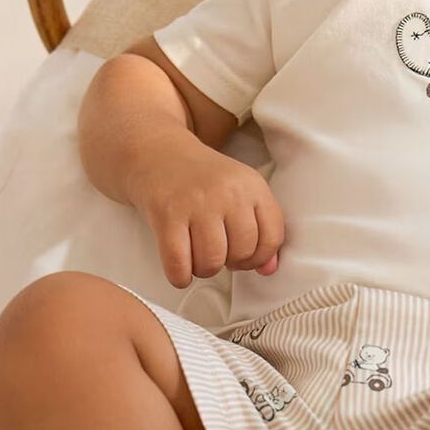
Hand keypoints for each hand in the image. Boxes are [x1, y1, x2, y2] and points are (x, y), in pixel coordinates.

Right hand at [128, 129, 284, 288]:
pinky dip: (180, 276)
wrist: (157, 153)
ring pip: (212, 261)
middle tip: (216, 252)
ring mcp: (196, 202)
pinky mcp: (166, 214)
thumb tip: (268, 269)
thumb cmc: (201, 179)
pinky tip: (180, 268)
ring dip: (204, 270)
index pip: (272, 237)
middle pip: (242, 252)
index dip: (259, 257)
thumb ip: (260, 227)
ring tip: (197, 256)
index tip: (244, 257)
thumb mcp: (239, 192)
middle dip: (230, 263)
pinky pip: (179, 265)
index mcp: (252, 185)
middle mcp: (227, 192)